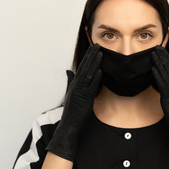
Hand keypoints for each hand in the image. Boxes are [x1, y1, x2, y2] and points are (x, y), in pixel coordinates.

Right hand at [46, 43, 102, 161]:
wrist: (70, 124)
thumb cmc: (72, 110)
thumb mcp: (70, 92)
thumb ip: (70, 81)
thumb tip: (68, 70)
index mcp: (75, 83)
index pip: (82, 66)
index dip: (88, 56)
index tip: (93, 48)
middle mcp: (77, 85)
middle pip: (85, 67)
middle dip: (91, 55)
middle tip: (97, 45)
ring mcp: (80, 91)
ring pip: (88, 74)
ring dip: (94, 63)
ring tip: (100, 53)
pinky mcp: (85, 98)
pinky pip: (91, 86)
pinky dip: (95, 78)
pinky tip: (100, 71)